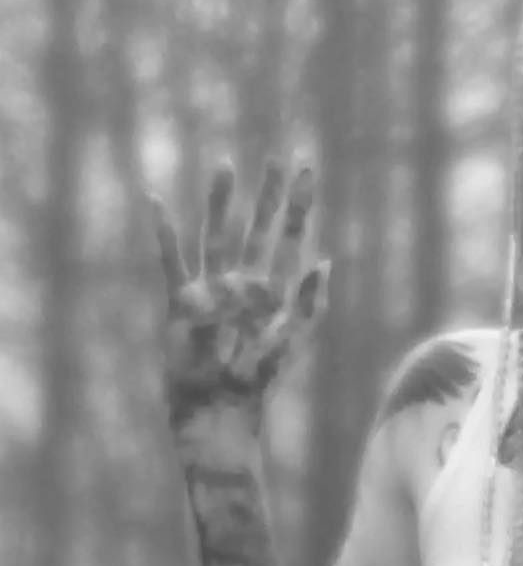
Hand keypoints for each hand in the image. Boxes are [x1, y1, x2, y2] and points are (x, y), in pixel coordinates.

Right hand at [150, 156, 329, 430]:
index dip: (298, 205)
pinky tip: (156, 203)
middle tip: (278, 158)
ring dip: (220, 201)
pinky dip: (164, 233)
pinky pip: (172, 260)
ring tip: (225, 164)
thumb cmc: (258, 380)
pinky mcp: (182, 300)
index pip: (290, 236)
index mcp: (276, 289)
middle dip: (268, 194)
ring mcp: (213, 287)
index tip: (306, 172)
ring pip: (217, 234)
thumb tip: (322, 261)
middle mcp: (245, 281)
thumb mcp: (291, 340)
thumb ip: (309, 303)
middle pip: (257, 227)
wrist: (222, 407)